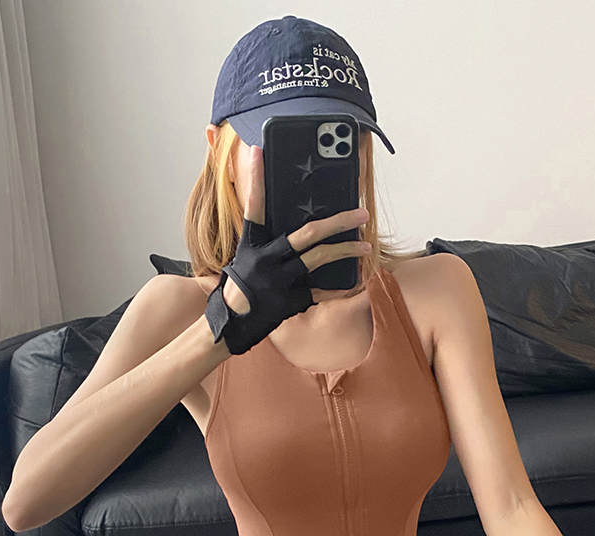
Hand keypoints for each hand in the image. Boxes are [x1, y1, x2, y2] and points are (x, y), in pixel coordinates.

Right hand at [219, 144, 369, 314]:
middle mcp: (265, 260)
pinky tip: (354, 283)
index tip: (259, 151)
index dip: (255, 178)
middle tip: (361, 212)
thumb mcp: (245, 261)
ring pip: (319, 259)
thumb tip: (298, 232)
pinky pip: (319, 292)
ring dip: (346, 251)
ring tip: (366, 246)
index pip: (254, 206)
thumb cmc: (238, 289)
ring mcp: (277, 281)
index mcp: (252, 245)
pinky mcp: (287, 302)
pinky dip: (337, 289)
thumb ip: (267, 245)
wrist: (228, 325)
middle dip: (338, 221)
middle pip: (307, 233)